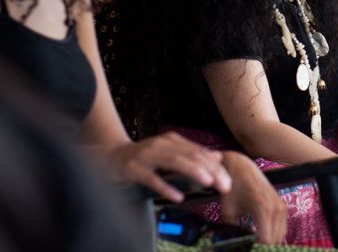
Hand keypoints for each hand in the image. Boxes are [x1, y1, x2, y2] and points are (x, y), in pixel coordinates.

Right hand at [106, 132, 231, 202]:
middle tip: (224, 184)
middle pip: (190, 156)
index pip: (198, 152)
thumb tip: (217, 156)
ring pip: (174, 162)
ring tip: (208, 182)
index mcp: (171, 140)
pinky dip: (166, 187)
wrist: (109, 156)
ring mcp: (146, 155)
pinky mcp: (133, 168)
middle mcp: (161, 145)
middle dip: (210, 170)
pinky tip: (178, 196)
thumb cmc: (142, 157)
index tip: (227, 179)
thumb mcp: (168, 152)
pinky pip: (151, 178)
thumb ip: (191, 154)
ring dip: (193, 172)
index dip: (215, 165)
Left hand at [218, 151, 286, 243]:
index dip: (257, 248)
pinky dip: (274, 233)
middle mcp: (276, 208)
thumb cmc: (233, 187)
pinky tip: (261, 234)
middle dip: (263, 246)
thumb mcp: (227, 211)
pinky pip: (282, 226)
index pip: (267, 240)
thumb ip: (231, 231)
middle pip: (275, 240)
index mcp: (263, 209)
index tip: (247, 247)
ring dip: (270, 241)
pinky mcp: (282, 205)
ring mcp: (281, 206)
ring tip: (255, 242)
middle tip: (251, 246)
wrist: (241, 167)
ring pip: (281, 235)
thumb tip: (230, 246)